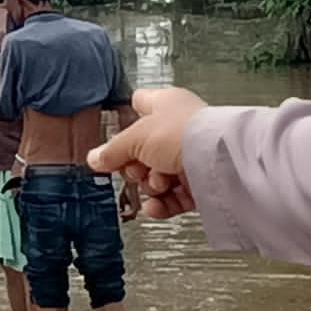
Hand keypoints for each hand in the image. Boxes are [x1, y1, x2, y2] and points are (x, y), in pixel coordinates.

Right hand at [87, 87, 208, 219]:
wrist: (216, 160)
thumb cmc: (183, 133)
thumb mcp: (135, 138)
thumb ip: (112, 151)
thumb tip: (95, 159)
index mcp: (165, 104)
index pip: (139, 105)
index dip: (125, 123)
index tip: (113, 142)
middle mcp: (179, 128)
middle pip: (144, 150)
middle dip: (136, 165)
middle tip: (137, 168)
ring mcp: (190, 156)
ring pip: (157, 176)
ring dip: (150, 185)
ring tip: (157, 182)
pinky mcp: (200, 183)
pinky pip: (173, 197)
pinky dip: (163, 204)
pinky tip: (155, 206)